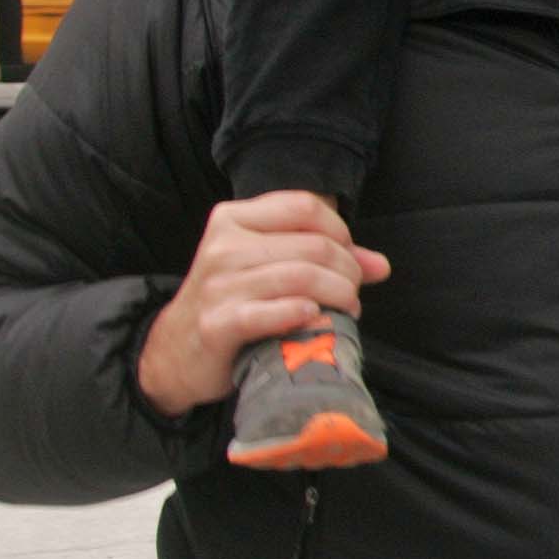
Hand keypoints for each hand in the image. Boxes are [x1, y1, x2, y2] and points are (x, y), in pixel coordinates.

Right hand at [137, 192, 390, 415]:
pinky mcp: (219, 323)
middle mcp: (224, 246)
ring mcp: (219, 285)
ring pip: (304, 277)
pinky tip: (313, 318)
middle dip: (348, 271)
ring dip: (339, 296)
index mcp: (233, 219)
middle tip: (353, 294)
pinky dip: (305, 314)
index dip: (340, 231)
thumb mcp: (267, 267)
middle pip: (314, 245)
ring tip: (345, 311)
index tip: (349, 258)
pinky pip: (276, 312)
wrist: (176, 352)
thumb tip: (382, 265)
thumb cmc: (232, 301)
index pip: (305, 207)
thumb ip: (323, 258)